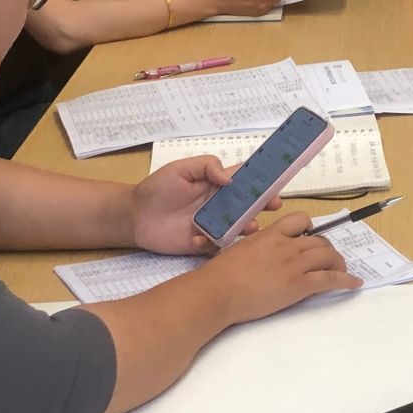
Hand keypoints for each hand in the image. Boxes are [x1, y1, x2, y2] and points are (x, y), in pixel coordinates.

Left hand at [125, 155, 271, 253]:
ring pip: (240, 227)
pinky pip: (218, 246)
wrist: (134, 217)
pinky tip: (198, 239)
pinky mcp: (204, 243)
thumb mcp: (180, 168)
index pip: (246, 179)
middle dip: (264, 204)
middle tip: (273, 204)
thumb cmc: (157, 188)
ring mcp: (214, 225)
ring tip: (249, 227)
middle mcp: (221, 204)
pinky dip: (213, 244)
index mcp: (218, 184)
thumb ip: (206, 166)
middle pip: (250, 204)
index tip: (278, 180)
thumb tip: (230, 179)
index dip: (263, 179)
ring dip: (247, 227)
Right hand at [200, 212, 360, 323]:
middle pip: (320, 241)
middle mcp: (287, 245)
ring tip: (341, 271)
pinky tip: (354, 283)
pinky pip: (330, 279)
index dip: (310, 229)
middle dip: (327, 251)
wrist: (217, 292)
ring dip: (338, 264)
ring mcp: (295, 264)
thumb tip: (263, 256)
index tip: (310, 238)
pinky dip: (346, 280)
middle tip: (327, 261)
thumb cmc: (220, 275)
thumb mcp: (239, 250)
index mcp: (271, 234)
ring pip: (329, 257)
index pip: (301, 220)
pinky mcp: (299, 285)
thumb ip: (257, 248)